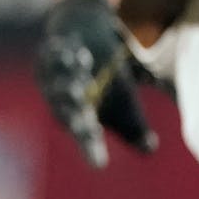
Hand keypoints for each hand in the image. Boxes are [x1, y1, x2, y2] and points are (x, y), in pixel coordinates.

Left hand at [35, 0, 156, 167]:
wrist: (86, 34)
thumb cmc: (104, 77)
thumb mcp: (124, 103)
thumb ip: (133, 126)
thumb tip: (149, 149)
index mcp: (80, 117)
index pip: (86, 138)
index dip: (91, 150)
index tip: (99, 165)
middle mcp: (61, 99)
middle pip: (67, 112)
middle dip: (74, 118)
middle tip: (84, 125)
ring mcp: (52, 75)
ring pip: (57, 84)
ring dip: (68, 86)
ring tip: (79, 89)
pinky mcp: (50, 52)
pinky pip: (54, 54)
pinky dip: (62, 55)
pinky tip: (73, 53)